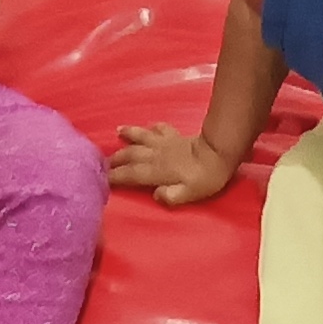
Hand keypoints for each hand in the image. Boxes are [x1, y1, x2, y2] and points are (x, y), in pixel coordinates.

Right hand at [106, 120, 237, 206]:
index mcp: (156, 171)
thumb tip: (155, 195)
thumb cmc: (205, 178)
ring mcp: (165, 142)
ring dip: (129, 134)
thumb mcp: (189, 194)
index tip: (102, 180)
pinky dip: (152, 127)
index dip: (116, 177)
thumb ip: (170, 197)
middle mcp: (156, 155)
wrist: (219, 152)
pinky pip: (160, 128)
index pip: (131, 174)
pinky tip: (149, 126)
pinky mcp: (175, 135)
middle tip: (103, 162)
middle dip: (116, 158)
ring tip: (118, 131)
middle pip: (131, 154)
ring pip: (142, 137)